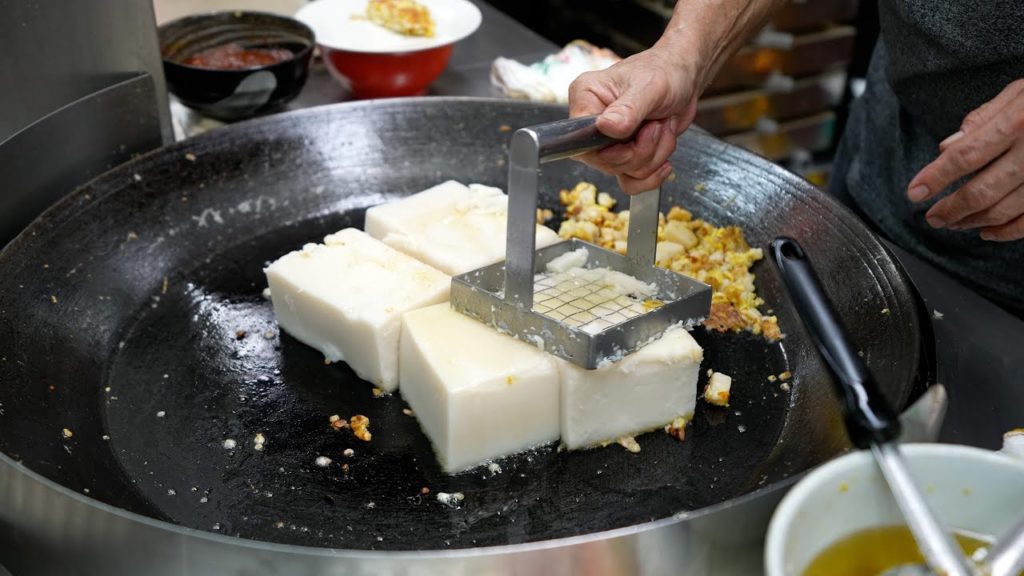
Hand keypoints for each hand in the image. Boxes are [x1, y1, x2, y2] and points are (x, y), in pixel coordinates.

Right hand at [568, 47, 699, 194]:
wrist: (685, 77)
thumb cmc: (666, 71)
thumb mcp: (650, 87)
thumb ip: (628, 109)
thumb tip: (605, 127)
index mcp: (586, 98)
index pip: (581, 140)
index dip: (610, 149)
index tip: (634, 135)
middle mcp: (592, 122)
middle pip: (604, 162)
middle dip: (640, 152)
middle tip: (656, 126)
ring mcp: (608, 141)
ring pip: (622, 172)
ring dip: (652, 157)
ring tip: (663, 128)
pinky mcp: (624, 154)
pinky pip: (631, 181)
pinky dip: (652, 174)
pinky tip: (665, 158)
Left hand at [906, 79, 1023, 241]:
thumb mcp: (1018, 93)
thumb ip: (982, 119)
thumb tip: (947, 147)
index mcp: (1019, 122)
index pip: (965, 156)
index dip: (935, 178)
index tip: (914, 193)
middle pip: (982, 190)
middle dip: (950, 209)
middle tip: (932, 217)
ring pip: (1005, 210)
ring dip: (973, 221)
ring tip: (953, 222)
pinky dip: (1007, 232)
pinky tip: (987, 232)